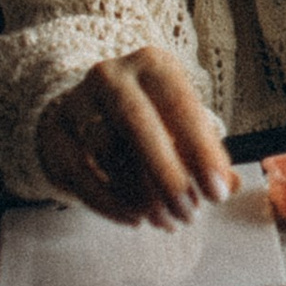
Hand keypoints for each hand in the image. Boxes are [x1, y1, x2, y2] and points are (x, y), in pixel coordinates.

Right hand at [35, 51, 234, 224]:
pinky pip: (81, 175)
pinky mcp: (56, 137)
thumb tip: (230, 184)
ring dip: (141, 195)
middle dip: (167, 175)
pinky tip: (135, 218)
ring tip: (167, 221)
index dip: (202, 152)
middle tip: (190, 213)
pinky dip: (110, 203)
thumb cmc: (151, 119)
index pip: (180, 105)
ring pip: (108, 152)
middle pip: (137, 124)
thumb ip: (207, 153)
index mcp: (153, 65)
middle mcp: (111, 77)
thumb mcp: (182, 125)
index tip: (218, 192)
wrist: (88, 111)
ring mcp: (77, 104)